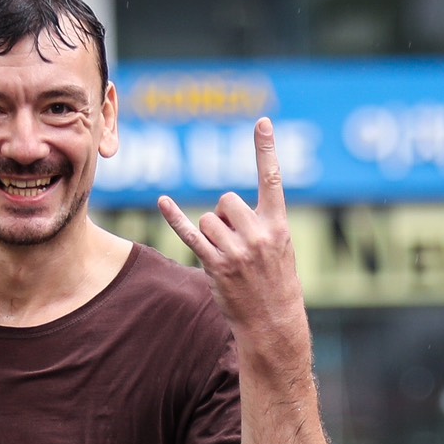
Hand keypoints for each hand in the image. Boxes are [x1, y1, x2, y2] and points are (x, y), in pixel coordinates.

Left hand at [158, 118, 306, 352]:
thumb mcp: (280, 247)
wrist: (273, 321)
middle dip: (226, 216)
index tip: (262, 122)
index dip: (266, 150)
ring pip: (209, 219)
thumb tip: (225, 207)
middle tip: (238, 241)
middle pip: (227, 200)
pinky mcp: (216, 265)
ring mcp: (236, 251)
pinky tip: (162, 202)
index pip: (272, 179)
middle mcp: (258, 235)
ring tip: (229, 257)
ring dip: (213, 234)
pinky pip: (190, 234)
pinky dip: (174, 218)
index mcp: (278, 225)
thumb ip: (262, 221)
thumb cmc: (276, 281)